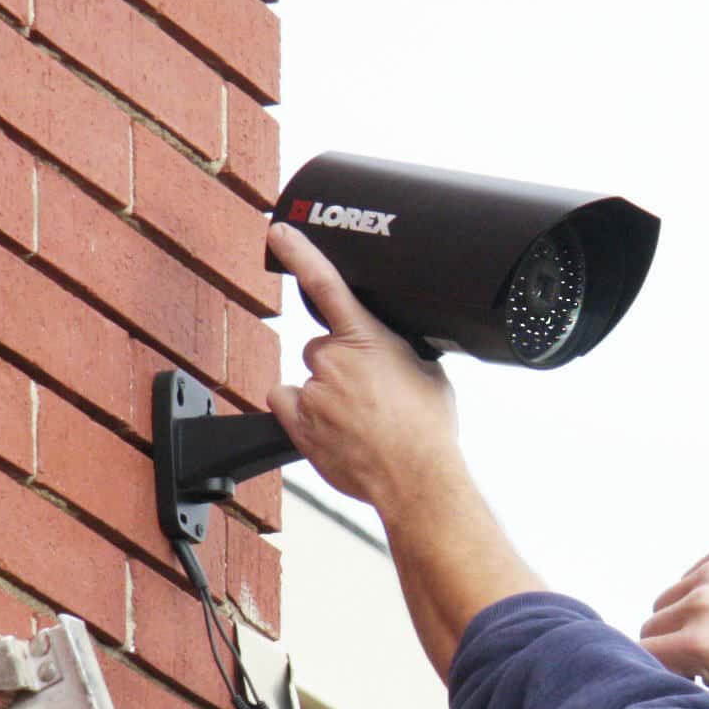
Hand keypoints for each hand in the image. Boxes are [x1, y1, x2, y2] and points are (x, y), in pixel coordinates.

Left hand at [265, 222, 461, 521]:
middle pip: (322, 348)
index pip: (325, 283)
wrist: (416, 477)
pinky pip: (287, 403)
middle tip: (371, 395)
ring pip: (310, 379)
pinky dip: (302, 412)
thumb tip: (395, 348)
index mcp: (367, 338)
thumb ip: (400, 349)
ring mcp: (313, 391)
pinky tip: (332, 429)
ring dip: (327, 394)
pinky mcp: (299, 423)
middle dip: (340, 365)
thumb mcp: (428, 371)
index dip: (300, 252)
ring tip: (361, 421)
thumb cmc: (428, 429)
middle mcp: (333, 360)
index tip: (280, 231)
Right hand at [639, 545, 708, 708]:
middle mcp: (700, 603)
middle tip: (694, 656)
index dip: (657, 667)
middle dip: (666, 643)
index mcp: (700, 642)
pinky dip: (697, 593)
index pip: (645, 653)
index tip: (675, 673)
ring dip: (679, 616)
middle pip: (651, 625)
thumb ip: (695, 707)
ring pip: (667, 599)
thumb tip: (669, 707)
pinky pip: (689, 577)